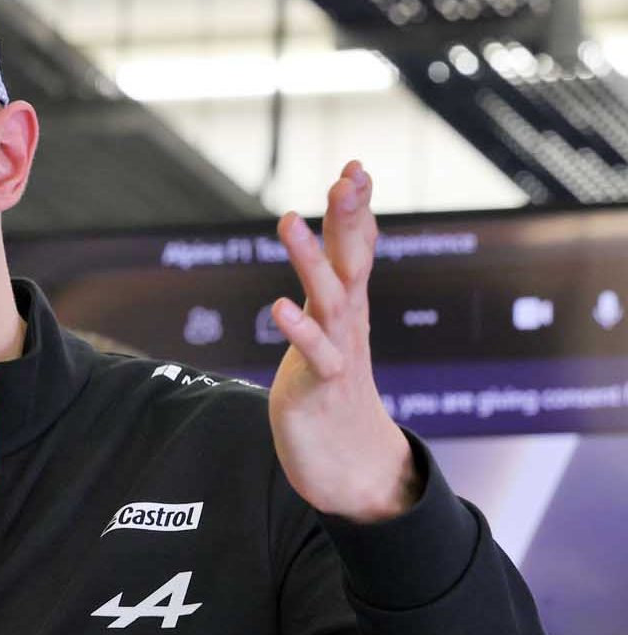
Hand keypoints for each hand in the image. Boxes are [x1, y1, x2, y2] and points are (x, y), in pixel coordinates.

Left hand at [267, 161, 419, 522]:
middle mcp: (348, 324)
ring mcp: (338, 354)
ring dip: (310, 260)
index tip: (355, 166)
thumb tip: (330, 251)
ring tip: (288, 221)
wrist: (352, 467)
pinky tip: (280, 306)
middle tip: (347, 176)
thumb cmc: (333, 395)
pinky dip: (299, 330)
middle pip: (352, 262)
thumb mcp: (330, 333)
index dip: (355, 210)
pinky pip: (315, 355)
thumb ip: (328, 292)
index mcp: (346, 309)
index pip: (355, 249)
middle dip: (348, 219)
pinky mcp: (321, 388)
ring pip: (329, 300)